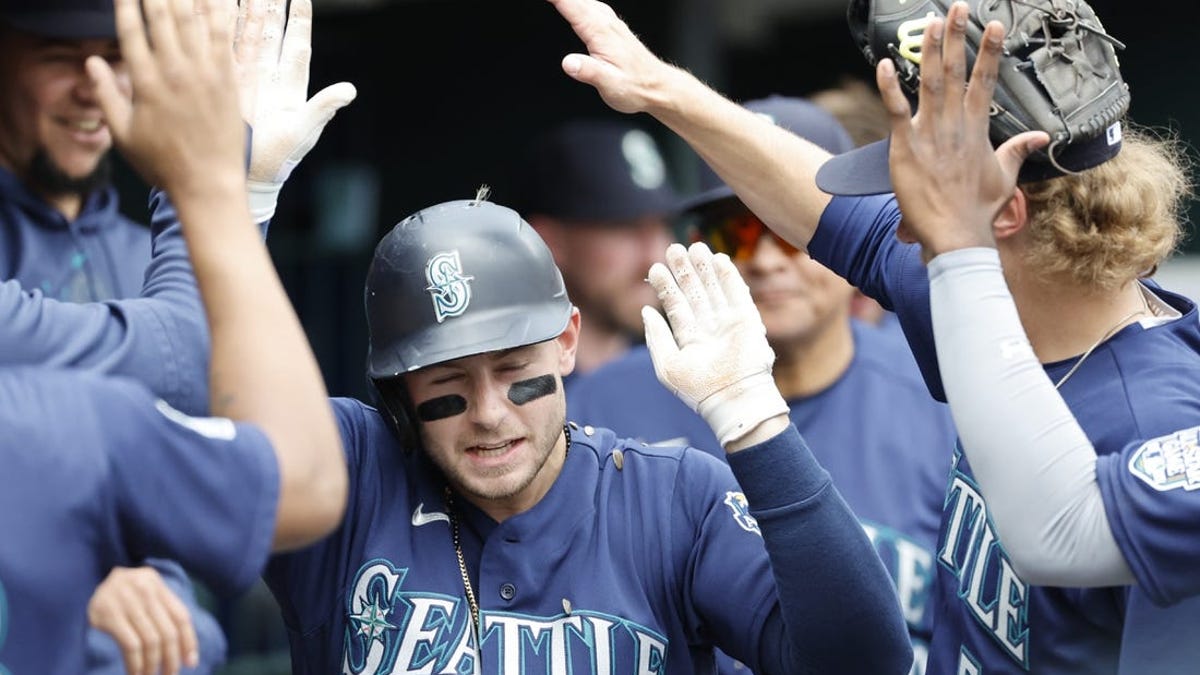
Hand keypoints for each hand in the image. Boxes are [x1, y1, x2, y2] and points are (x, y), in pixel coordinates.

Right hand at [88, 0, 243, 195]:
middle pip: (162, 19)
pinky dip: (217, 14)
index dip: (126, 6)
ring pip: (192, 22)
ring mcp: (204, 74)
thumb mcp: (123, 134)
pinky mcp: (228, 80)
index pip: (131, 32)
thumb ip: (106, 95)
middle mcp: (174, 72)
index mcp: (145, 83)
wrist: (208, 183)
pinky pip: (223, 38)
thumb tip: (91, 62)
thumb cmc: (163, 163)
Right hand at [88, 566, 198, 674]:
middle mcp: (144, 589)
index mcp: (157, 583)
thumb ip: (163, 612)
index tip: (190, 663)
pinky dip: (136, 664)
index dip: (188, 642)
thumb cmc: (119, 593)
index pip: (181, 616)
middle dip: (171, 659)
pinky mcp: (108, 615)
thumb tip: (186, 653)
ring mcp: (126, 601)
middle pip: (167, 631)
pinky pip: (131, 645)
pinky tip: (135, 673)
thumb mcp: (142, 593)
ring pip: (150, 641)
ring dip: (152, 665)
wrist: (80, 581)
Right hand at [236, 0, 355, 220]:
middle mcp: (269, 76)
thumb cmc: (281, 157)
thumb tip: (350, 90)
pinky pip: (222, 51)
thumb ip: (324, 107)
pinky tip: (215, 10)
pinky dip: (219, 30)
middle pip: (271, 33)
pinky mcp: (225, 84)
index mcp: (291, 85)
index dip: (300, 20)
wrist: (251, 175)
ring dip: (246, 11)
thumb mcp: (304, 131)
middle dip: (271, 5)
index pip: (296, 44)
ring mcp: (246, 78)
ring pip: (246, 36)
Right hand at [546, 0, 675, 114]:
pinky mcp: (614, 28)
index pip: (571, 5)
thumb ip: (588, 71)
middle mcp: (606, 23)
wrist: (657, 88)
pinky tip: (577, 4)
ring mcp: (611, 23)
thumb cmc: (635, 87)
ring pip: (585, 0)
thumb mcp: (609, 84)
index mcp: (600, 32)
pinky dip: (579, 2)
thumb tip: (568, 63)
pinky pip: (592, 6)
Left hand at [642, 243, 788, 448]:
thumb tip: (645, 311)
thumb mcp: (667, 365)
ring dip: (704, 268)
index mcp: (689, 339)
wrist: (732, 399)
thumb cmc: (698, 389)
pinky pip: (737, 294)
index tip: (656, 266)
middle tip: (674, 248)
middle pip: (694, 293)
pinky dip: (729, 277)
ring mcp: (728, 324)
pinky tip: (718, 259)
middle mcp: (708, 329)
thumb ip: (656, 337)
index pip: (675, 306)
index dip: (666, 286)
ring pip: (714, 289)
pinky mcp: (747, 321)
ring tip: (694, 246)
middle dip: (684, 270)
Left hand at [879, 1, 1048, 257]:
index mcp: (977, 128)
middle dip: (956, 37)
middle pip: (955, 72)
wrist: (957, 235)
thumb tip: (1041, 136)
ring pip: (928, 83)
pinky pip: (896, 110)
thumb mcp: (1004, 176)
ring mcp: (930, 133)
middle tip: (956, 7)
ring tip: (930, 22)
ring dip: (928, 51)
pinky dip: (888, 87)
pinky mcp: (906, 146)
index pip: (985, 80)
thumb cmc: (979, 209)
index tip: (993, 24)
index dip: (988, 51)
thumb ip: (1018, 150)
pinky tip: (882, 64)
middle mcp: (955, 124)